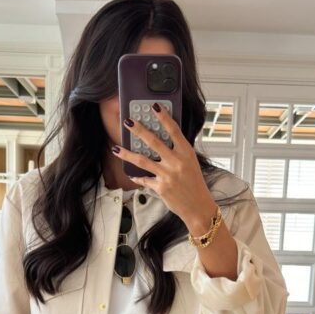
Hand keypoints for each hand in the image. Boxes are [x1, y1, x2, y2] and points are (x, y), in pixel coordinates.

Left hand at [113, 104, 217, 233]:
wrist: (198, 207)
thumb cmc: (194, 184)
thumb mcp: (191, 163)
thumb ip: (177, 152)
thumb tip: (161, 139)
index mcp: (187, 153)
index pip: (174, 130)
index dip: (164, 117)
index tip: (154, 106)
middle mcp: (177, 162)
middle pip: (154, 142)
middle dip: (139, 130)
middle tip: (128, 121)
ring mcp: (168, 175)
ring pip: (142, 161)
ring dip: (127, 153)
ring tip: (116, 148)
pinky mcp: (160, 188)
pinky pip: (144, 179)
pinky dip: (137, 177)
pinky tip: (130, 174)